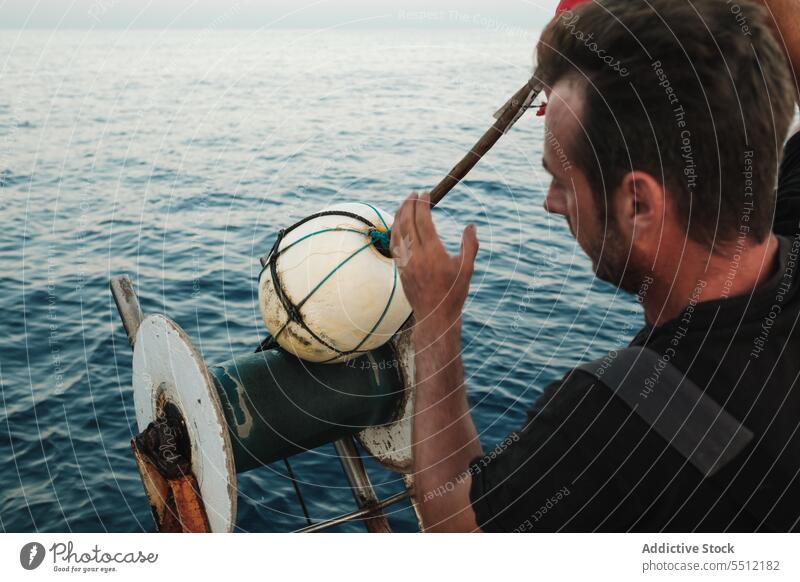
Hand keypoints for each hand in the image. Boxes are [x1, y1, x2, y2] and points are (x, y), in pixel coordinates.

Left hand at [390, 192, 478, 328]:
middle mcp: (416, 255)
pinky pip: (393, 243)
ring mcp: (405, 261)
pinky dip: (395, 228)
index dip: (423, 204)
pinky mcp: (400, 268)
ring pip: (397, 231)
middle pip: (408, 221)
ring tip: (405, 202)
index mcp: (433, 253)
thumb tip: (471, 226)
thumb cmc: (454, 293)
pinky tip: (398, 222)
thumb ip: (470, 245)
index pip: (423, 220)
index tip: (425, 193)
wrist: (435, 316)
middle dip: (409, 204)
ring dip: (400, 213)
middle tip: (414, 193)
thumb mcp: (467, 269)